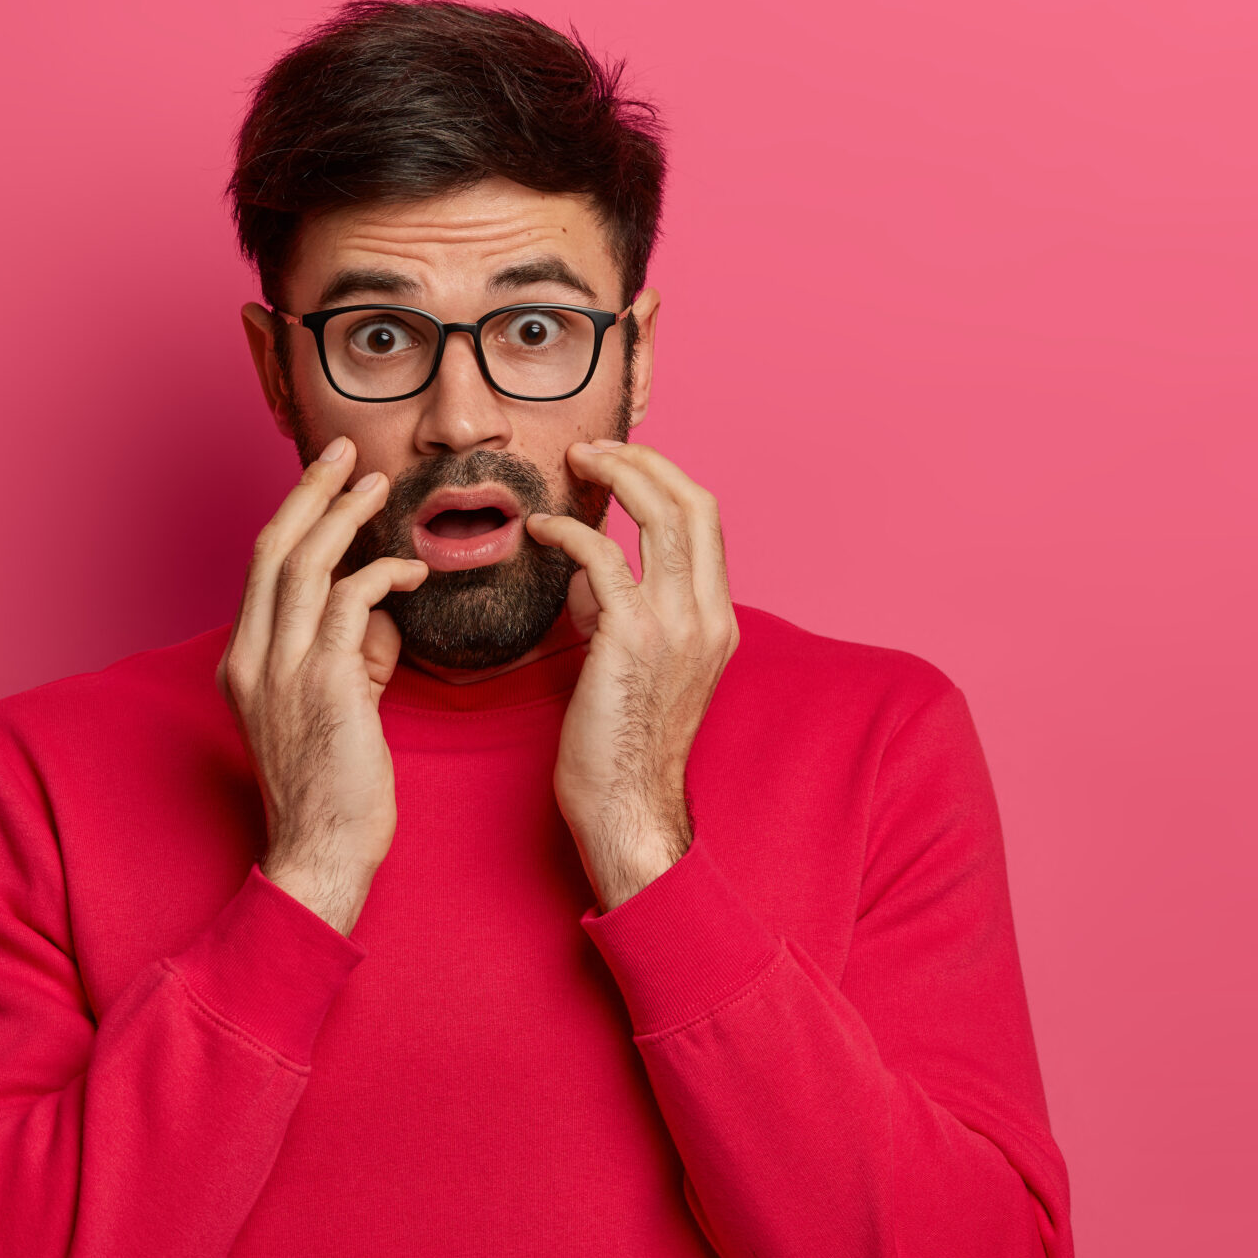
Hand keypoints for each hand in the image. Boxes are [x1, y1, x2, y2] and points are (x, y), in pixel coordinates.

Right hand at [220, 437, 427, 933]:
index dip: (294, 516)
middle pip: (274, 548)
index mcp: (243, 662)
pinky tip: (412, 571)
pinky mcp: (323, 684)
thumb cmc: (335, 792)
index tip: (325, 480)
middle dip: (310, 492)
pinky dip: (382, 576)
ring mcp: (280, 670)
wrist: (322, 854)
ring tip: (378, 485)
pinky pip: (350, 604)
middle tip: (343, 453)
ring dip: (344, 515)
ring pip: (305, 564)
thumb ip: (350, 656)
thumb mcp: (332, 710)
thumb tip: (380, 618)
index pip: (262, 567)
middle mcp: (251, 658)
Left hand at [524, 441, 739, 910]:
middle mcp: (709, 614)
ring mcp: (677, 623)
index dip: (666, 481)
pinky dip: (569, 532)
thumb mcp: (638, 668)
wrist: (626, 807)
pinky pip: (603, 556)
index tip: (623, 466)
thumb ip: (623, 614)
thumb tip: (589, 578)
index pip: (707, 523)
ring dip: (615, 477)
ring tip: (575, 466)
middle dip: (645, 463)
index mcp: (718, 620)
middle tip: (595, 451)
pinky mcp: (632, 636)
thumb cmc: (622, 747)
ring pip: (660, 514)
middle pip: (693, 501)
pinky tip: (539, 532)